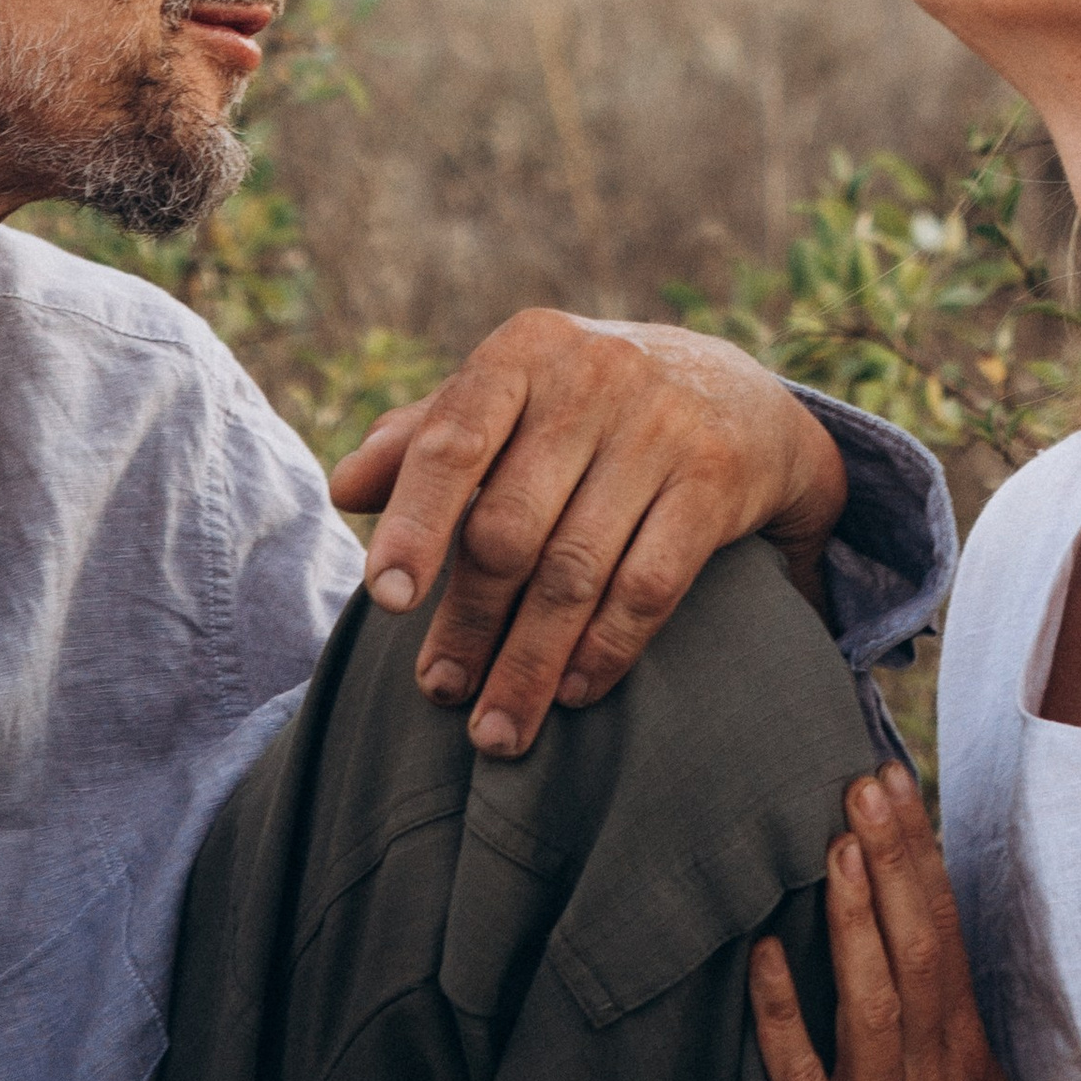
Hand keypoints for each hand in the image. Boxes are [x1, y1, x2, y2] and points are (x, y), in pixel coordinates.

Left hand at [328, 312, 847, 752]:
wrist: (735, 394)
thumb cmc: (585, 407)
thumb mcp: (512, 397)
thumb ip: (428, 438)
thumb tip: (345, 488)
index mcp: (525, 350)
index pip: (455, 439)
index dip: (416, 522)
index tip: (387, 601)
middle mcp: (595, 377)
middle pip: (510, 525)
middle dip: (469, 621)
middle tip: (439, 690)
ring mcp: (661, 427)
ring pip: (575, 570)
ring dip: (529, 663)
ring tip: (495, 730)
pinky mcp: (715, 480)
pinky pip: (649, 585)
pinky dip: (605, 649)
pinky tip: (574, 694)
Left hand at [752, 764, 1042, 1080]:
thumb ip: (952, 1010)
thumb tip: (925, 919)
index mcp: (963, 1049)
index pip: (946, 933)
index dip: (921, 857)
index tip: (896, 783)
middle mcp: (928, 1074)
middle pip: (919, 953)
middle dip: (894, 863)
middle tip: (866, 783)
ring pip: (873, 1006)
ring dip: (856, 923)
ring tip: (836, 846)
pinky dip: (783, 1017)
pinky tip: (764, 956)